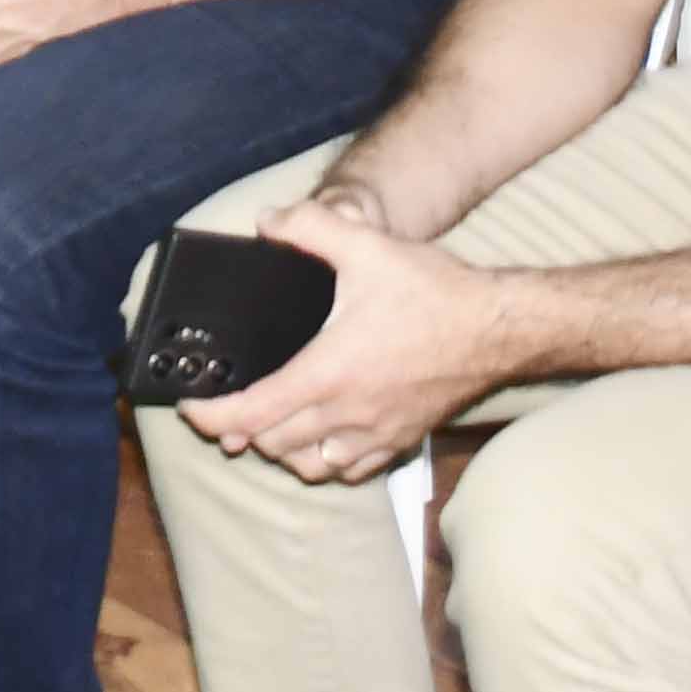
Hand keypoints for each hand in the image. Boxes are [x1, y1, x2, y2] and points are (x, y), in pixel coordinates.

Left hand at [177, 200, 514, 484]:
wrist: (497, 328)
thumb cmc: (435, 293)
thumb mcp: (367, 246)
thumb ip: (311, 228)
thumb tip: (268, 221)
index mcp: (329, 373)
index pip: (253, 413)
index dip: (213, 417)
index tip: (193, 410)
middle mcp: (347, 414)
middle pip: (273, 444)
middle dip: (241, 432)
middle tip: (225, 412)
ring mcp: (375, 434)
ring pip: (309, 464)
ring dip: (280, 450)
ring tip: (267, 427)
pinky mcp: (400, 441)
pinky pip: (349, 470)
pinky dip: (323, 462)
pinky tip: (321, 441)